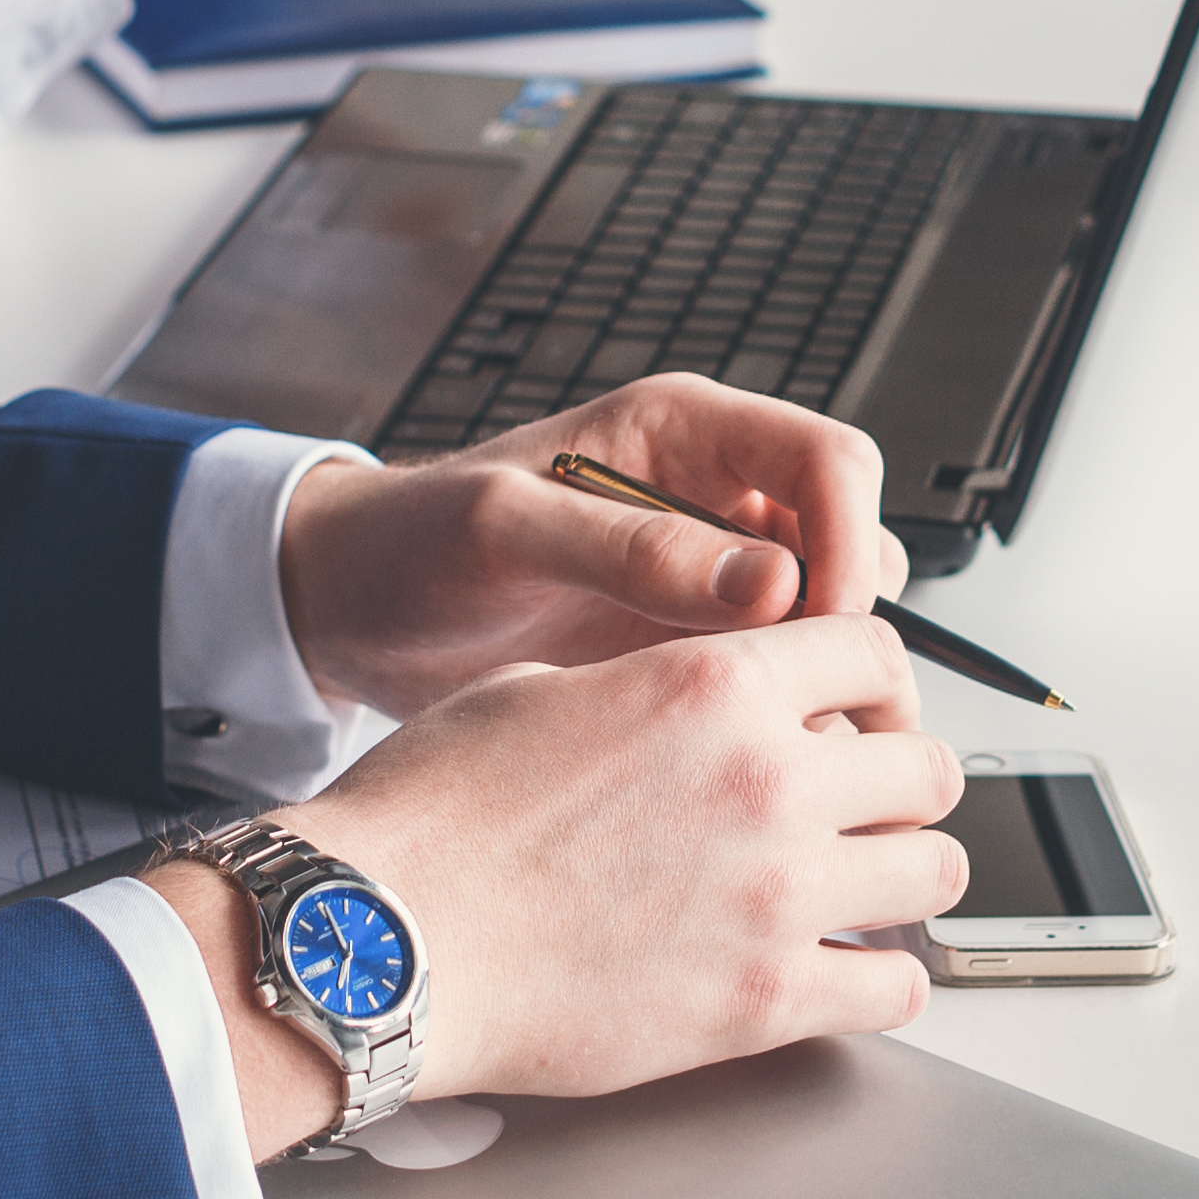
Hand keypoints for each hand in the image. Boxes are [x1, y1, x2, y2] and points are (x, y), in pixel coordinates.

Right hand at [215, 613, 966, 1121]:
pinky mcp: (764, 1002)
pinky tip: (857, 974)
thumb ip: (649, 690)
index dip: (873, 680)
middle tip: (871, 804)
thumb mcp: (536, 691)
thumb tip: (685, 703)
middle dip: (901, 779)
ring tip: (871, 887)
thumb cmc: (431, 821)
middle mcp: (767, 781)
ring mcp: (776, 895)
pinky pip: (894, 989)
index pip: (874, 653)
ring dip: (907, 874)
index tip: (861, 710)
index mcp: (714, 685)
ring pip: (935, 872)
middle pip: (928, 763)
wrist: (382, 941)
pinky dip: (887, 982)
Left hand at [271, 371, 907, 721]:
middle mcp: (711, 500)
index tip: (832, 626)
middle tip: (815, 704)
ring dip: (821, 680)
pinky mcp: (683, 650)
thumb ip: (633, 546)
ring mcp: (704, 579)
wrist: (346, 609)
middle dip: (851, 625)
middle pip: (849, 545)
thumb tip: (771, 581)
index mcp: (682, 435)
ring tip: (776, 742)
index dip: (852, 542)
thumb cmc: (407, 541)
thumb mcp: (506, 529)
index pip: (829, 463)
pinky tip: (732, 763)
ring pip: (824, 622)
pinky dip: (774, 721)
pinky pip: (770, 682)